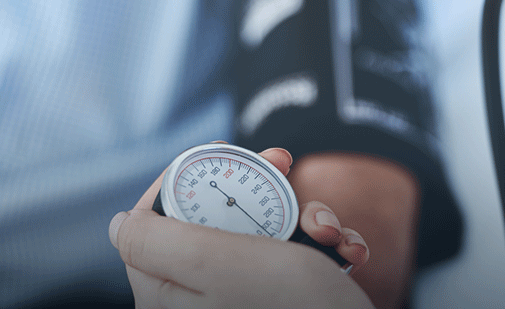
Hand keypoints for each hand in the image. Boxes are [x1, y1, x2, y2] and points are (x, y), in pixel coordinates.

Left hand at [108, 146, 373, 307]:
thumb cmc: (294, 307)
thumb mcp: (215, 263)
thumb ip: (155, 239)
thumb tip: (120, 224)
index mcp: (170, 290)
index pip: (155, 218)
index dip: (187, 177)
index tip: (224, 153)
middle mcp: (204, 293)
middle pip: (215, 216)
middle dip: (259, 187)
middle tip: (284, 163)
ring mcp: (246, 294)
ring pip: (264, 228)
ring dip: (305, 215)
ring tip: (329, 230)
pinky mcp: (283, 295)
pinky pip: (297, 252)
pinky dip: (325, 242)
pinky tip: (348, 250)